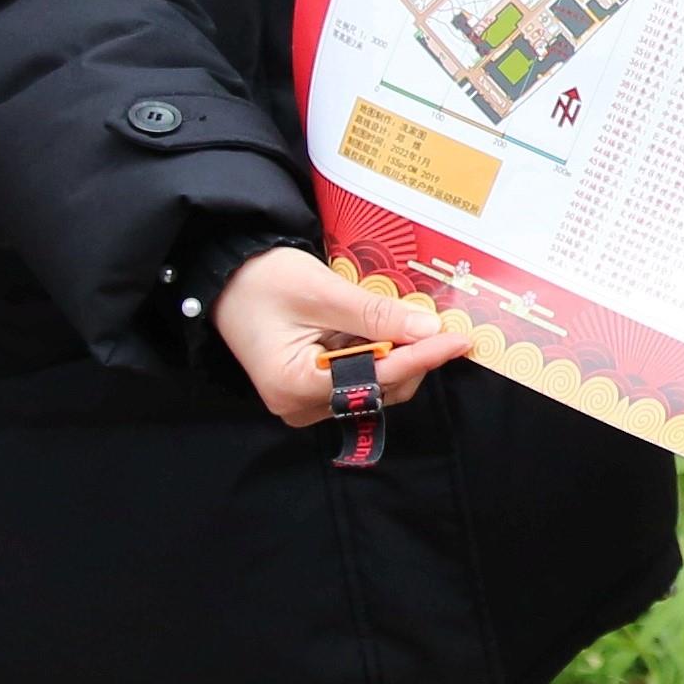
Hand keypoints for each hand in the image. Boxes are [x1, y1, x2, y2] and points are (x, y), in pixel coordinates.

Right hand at [214, 246, 476, 431]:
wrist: (226, 277)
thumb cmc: (262, 280)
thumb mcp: (320, 290)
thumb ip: (374, 314)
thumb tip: (428, 329)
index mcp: (294, 386)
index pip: (375, 378)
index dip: (421, 358)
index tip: (457, 340)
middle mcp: (301, 406)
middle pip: (380, 389)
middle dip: (412, 356)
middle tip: (441, 324)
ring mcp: (307, 402)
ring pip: (376, 386)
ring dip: (398, 354)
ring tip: (410, 319)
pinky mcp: (314, 389)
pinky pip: (361, 377)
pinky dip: (380, 354)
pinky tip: (389, 329)